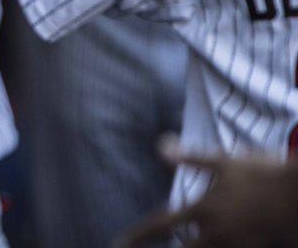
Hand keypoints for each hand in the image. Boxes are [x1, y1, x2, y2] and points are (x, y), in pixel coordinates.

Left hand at [119, 140, 297, 247]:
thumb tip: (159, 146)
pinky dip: (220, 246)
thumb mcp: (224, 162)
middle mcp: (217, 234)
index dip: (138, 236)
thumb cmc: (264, 175)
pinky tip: (219, 240)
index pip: (161, 226)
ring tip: (188, 241)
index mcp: (204, 210)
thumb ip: (190, 157)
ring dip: (197, 246)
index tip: (120, 243)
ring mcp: (236, 246)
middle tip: (150, 247)